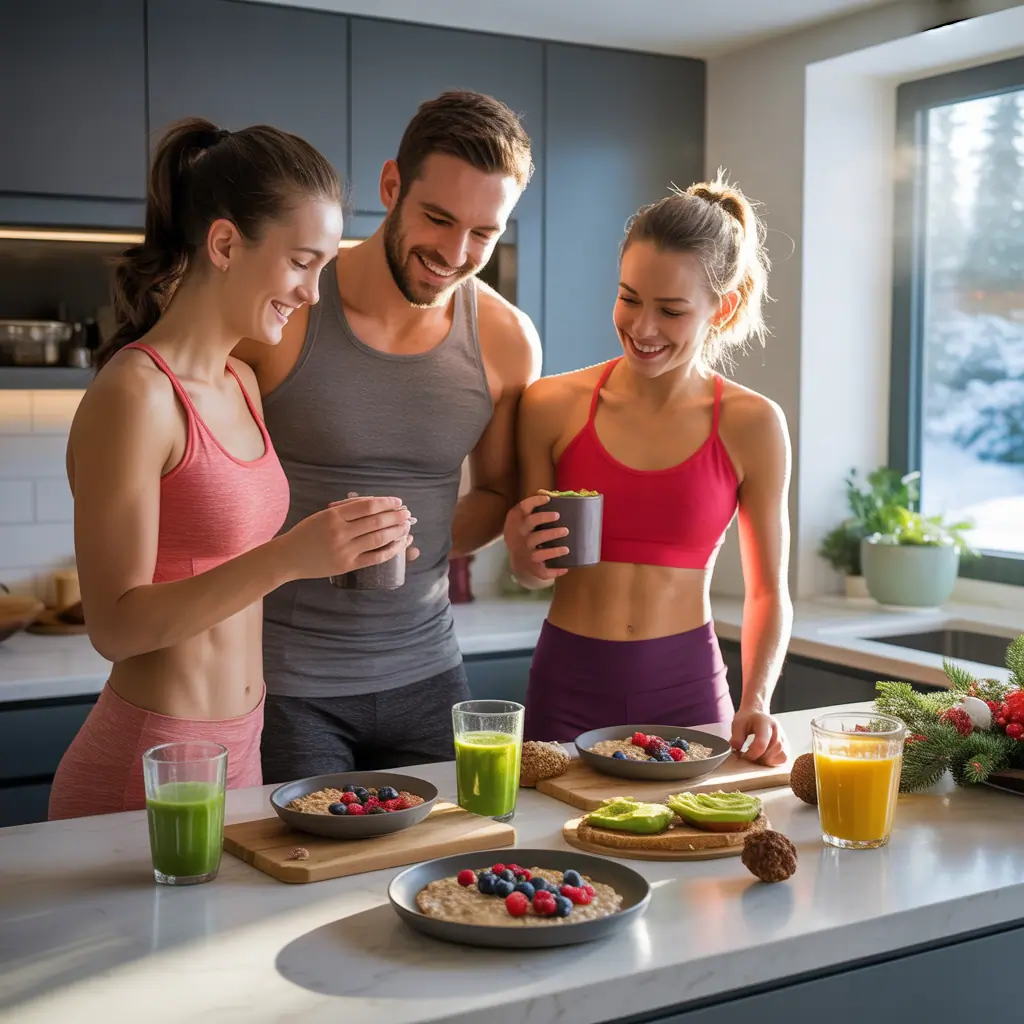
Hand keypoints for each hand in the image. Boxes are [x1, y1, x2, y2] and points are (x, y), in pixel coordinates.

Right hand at [283, 496, 414, 579]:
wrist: (289, 557)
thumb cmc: (306, 533)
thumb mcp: (323, 515)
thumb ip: (346, 511)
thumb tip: (375, 506)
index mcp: (334, 515)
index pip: (367, 506)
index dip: (386, 503)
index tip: (398, 502)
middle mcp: (340, 531)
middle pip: (376, 521)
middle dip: (396, 516)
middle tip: (408, 514)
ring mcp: (344, 549)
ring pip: (378, 538)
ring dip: (396, 532)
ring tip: (406, 527)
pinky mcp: (347, 565)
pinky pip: (374, 557)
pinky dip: (390, 550)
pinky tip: (399, 544)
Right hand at [503, 493, 568, 585]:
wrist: (518, 560)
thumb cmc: (527, 534)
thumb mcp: (524, 521)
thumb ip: (535, 509)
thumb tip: (556, 494)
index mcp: (517, 522)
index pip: (522, 508)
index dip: (534, 501)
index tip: (548, 498)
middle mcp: (519, 537)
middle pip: (530, 525)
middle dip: (544, 519)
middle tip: (559, 517)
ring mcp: (525, 553)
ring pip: (538, 553)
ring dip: (553, 550)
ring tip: (567, 548)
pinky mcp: (532, 567)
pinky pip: (542, 571)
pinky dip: (554, 571)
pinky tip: (565, 568)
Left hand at [730, 709, 788, 765]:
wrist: (757, 712)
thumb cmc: (748, 719)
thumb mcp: (737, 724)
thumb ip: (736, 737)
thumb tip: (736, 750)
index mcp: (765, 723)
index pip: (761, 744)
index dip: (751, 754)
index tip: (743, 755)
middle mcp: (777, 730)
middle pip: (771, 752)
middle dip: (758, 758)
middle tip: (749, 754)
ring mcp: (783, 738)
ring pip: (780, 757)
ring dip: (766, 760)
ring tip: (757, 754)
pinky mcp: (786, 746)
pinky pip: (783, 758)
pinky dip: (774, 761)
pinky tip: (765, 756)